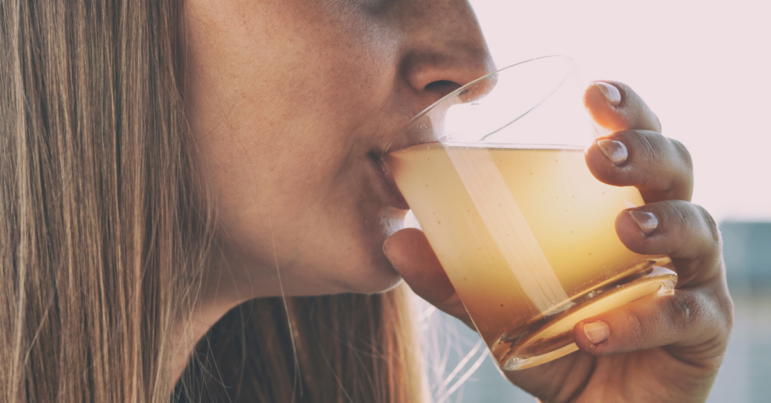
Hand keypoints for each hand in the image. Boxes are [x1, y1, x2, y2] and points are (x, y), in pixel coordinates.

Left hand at [383, 81, 732, 402]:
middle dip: (645, 152)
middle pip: (675, 169)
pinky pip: (684, 317)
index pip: (634, 142)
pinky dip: (640, 321)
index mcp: (618, 206)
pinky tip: (594, 331)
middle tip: (601, 157)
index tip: (592, 95)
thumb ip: (455, 278)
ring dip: (662, 225)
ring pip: (697, 231)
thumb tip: (397, 241)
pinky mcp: (702, 330)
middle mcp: (663, 230)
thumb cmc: (557, 338)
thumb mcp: (500, 306)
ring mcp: (690, 278)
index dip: (626, 111)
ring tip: (625, 232)